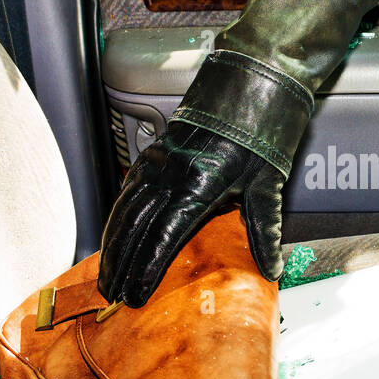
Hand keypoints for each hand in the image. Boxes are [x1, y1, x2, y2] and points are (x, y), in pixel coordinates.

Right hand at [97, 121, 285, 306]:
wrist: (253, 83)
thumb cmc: (262, 131)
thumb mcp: (267, 182)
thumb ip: (264, 228)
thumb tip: (272, 267)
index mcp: (200, 183)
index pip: (165, 236)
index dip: (147, 268)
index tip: (136, 294)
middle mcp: (171, 172)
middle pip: (136, 227)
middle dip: (121, 265)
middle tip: (113, 296)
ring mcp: (158, 159)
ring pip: (125, 208)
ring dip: (112, 245)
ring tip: (106, 275)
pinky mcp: (154, 151)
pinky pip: (128, 189)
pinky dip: (116, 216)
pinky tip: (111, 235)